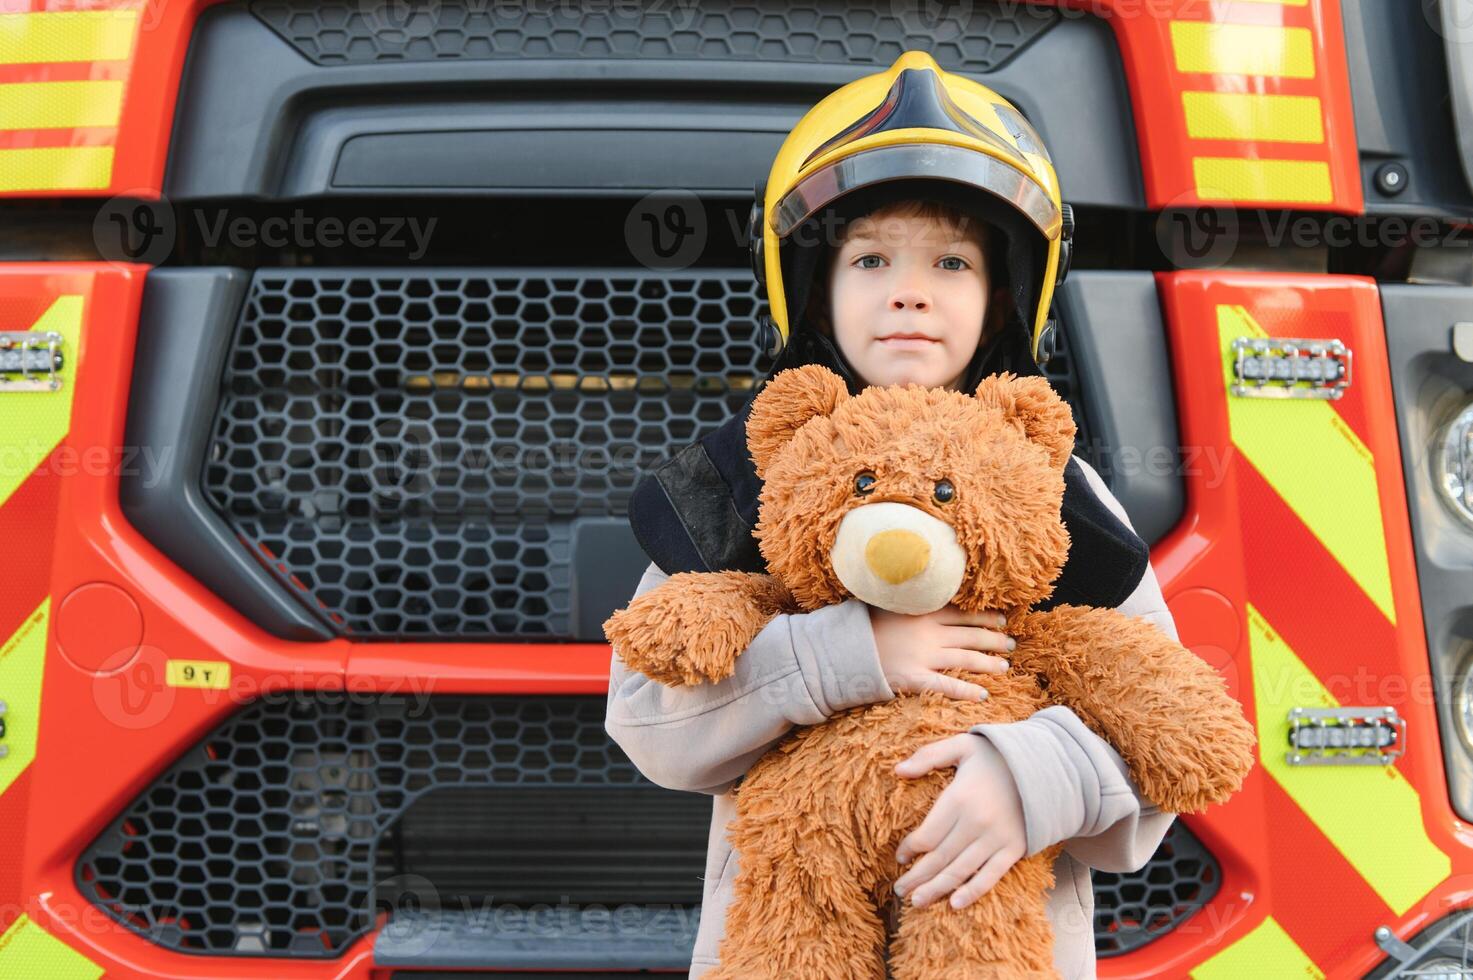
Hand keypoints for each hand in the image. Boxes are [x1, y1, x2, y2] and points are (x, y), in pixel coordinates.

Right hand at [869, 603, 1013, 700]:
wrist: (839, 647)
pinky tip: (984, 694)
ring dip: (989, 663)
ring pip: (966, 659)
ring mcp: (922, 656)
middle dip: (994, 639)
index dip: (984, 616)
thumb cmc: (859, 623)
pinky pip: (947, 686)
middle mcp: (928, 633)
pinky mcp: (914, 678)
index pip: (962, 613)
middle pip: (970, 635)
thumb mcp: (884, 601)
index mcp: (921, 611)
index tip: (1001, 619)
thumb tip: (920, 589)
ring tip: (1005, 666)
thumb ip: (906, 599)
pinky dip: (967, 691)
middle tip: (1011, 643)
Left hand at [892, 732, 1027, 908]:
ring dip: (936, 888)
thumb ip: (928, 755)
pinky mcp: (1014, 849)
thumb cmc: (996, 755)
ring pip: (960, 871)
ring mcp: (997, 838)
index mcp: (960, 798)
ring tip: (916, 902)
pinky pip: (990, 875)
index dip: (910, 849)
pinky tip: (955, 904)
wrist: (1045, 765)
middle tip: (899, 890)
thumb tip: (898, 769)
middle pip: (940, 857)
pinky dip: (972, 892)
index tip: (899, 858)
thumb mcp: (962, 745)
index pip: (927, 834)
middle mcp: (976, 822)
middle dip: (917, 876)